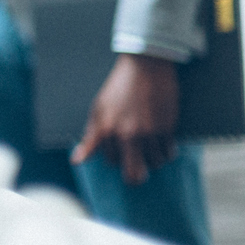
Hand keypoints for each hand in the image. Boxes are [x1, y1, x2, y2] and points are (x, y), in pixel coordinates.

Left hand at [72, 53, 179, 186]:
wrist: (145, 67)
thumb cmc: (119, 88)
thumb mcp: (98, 110)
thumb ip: (90, 138)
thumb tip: (76, 161)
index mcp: (106, 130)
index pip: (111, 161)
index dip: (116, 156)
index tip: (120, 148)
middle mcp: (127, 135)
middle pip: (134, 175)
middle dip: (136, 176)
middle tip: (139, 170)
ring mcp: (148, 133)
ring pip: (154, 164)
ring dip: (153, 160)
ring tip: (150, 147)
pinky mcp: (166, 129)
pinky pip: (168, 154)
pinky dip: (166, 152)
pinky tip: (161, 142)